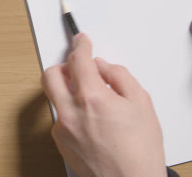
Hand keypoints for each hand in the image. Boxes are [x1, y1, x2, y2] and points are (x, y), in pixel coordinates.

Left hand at [42, 33, 166, 176]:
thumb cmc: (139, 151)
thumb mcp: (141, 103)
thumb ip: (118, 76)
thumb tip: (102, 66)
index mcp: (92, 98)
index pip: (78, 60)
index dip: (81, 45)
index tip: (82, 41)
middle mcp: (70, 112)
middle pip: (50, 75)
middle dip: (63, 65)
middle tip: (79, 67)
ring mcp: (62, 128)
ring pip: (55, 96)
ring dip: (68, 89)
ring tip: (93, 100)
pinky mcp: (60, 141)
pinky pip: (60, 116)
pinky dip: (72, 111)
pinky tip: (92, 121)